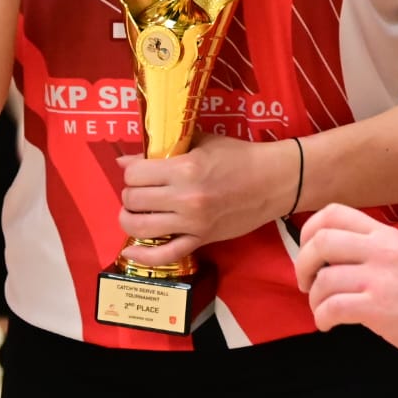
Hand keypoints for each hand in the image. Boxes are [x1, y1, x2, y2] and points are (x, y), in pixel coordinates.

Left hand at [116, 131, 296, 267]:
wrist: (273, 181)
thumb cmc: (239, 156)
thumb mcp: (201, 142)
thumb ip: (164, 149)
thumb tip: (125, 161)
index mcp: (185, 169)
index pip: (135, 174)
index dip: (131, 171)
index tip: (137, 171)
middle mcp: (185, 198)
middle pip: (134, 200)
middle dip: (130, 193)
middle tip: (139, 189)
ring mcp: (193, 223)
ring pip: (141, 227)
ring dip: (130, 219)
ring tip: (135, 211)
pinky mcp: (201, 240)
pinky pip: (166, 254)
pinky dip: (144, 255)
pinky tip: (130, 250)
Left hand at [295, 203, 397, 363]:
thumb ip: (377, 248)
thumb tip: (338, 255)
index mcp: (387, 235)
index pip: (333, 213)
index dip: (310, 230)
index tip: (307, 251)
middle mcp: (382, 250)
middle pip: (320, 241)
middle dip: (302, 263)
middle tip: (305, 282)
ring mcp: (381, 279)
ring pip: (323, 279)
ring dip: (313, 298)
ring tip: (322, 310)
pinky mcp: (380, 309)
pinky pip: (332, 308)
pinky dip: (321, 318)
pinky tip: (328, 325)